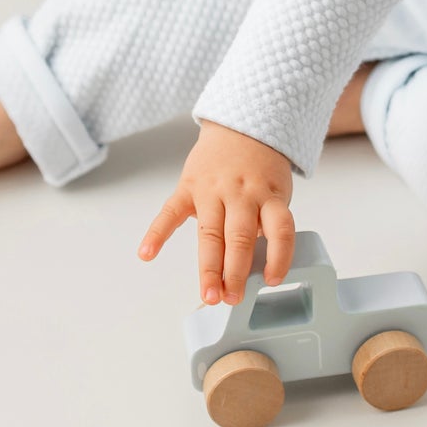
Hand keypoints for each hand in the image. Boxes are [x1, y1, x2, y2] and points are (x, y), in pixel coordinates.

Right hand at [137, 120, 294, 304]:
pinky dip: (157, 232)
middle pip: (239, 237)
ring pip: (210, 233)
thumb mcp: (275, 193)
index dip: (279, 255)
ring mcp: (213, 190)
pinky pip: (170, 211)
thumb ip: (266, 224)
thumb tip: (255, 268)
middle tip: (231, 299)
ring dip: (208, 267)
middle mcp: (241, 193)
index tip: (271, 280)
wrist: (240, 128)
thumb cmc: (260, 170)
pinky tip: (147, 254)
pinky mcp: (188, 187)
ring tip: (208, 294)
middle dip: (235, 272)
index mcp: (268, 195)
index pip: (279, 228)